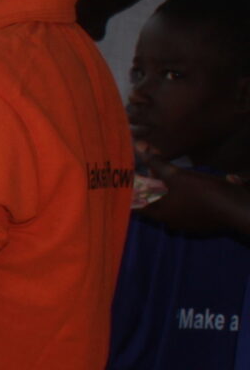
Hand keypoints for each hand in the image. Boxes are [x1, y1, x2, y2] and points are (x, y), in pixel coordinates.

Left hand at [135, 155, 249, 238]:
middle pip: (156, 203)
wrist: (238, 209)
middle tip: (153, 170)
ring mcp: (188, 223)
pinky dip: (185, 197)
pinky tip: (191, 184)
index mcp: (162, 214)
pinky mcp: (202, 222)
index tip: (130, 180)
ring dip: (169, 191)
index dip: (132, 192)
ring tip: (171, 174)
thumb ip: (157, 163)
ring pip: (172, 205)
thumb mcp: (178, 175)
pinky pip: (188, 208)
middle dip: (153, 186)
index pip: (137, 205)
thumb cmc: (204, 193)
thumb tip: (139, 146)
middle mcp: (172, 221)